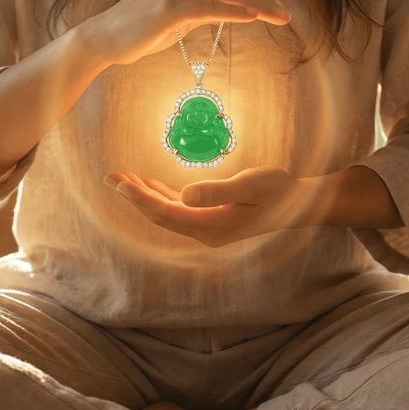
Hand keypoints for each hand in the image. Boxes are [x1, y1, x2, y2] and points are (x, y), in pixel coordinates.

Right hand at [80, 0, 290, 66]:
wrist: (102, 39)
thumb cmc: (137, 32)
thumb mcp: (174, 18)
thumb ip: (198, 11)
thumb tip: (223, 13)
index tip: (277, 9)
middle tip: (286, 15)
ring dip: (256, 6)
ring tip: (278, 18)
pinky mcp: (167, 9)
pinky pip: (207, 8)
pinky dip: (232, 12)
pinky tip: (252, 18)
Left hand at [104, 167, 323, 246]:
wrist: (298, 204)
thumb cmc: (276, 190)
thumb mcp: (249, 184)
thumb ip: (217, 190)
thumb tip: (185, 195)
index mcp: (211, 226)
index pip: (166, 212)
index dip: (140, 198)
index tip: (120, 183)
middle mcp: (205, 232)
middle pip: (160, 215)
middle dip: (134, 197)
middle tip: (110, 177)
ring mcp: (208, 228)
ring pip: (167, 213)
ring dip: (144, 196)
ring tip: (122, 178)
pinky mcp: (212, 220)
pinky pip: (179, 210)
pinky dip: (161, 196)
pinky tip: (150, 183)